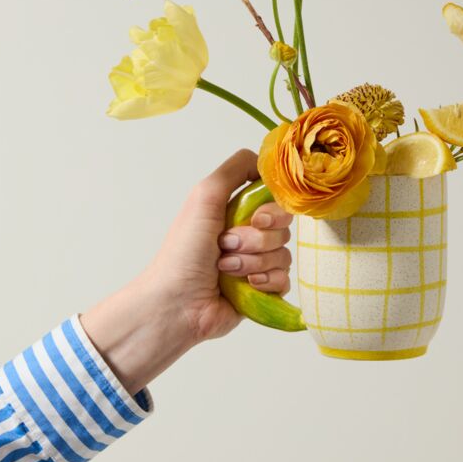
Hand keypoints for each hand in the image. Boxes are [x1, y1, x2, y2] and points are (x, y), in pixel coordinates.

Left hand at [80, 149, 293, 394]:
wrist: (177, 304)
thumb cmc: (184, 251)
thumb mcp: (205, 196)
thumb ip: (236, 168)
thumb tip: (267, 158)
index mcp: (235, 211)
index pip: (275, 199)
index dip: (271, 209)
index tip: (255, 217)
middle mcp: (247, 234)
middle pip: (283, 226)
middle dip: (256, 238)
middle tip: (227, 246)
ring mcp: (256, 263)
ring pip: (284, 254)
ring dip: (253, 262)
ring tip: (225, 269)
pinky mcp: (262, 290)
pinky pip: (285, 280)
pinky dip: (265, 282)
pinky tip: (244, 286)